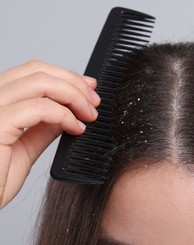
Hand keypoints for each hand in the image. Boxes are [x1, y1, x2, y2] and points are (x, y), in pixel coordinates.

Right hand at [0, 61, 98, 208]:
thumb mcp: (23, 149)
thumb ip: (42, 127)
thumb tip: (66, 112)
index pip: (30, 72)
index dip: (65, 76)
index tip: (90, 88)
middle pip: (37, 70)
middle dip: (74, 82)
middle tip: (94, 102)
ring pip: (40, 82)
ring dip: (74, 96)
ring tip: (89, 116)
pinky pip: (39, 108)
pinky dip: (65, 114)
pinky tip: (76, 128)